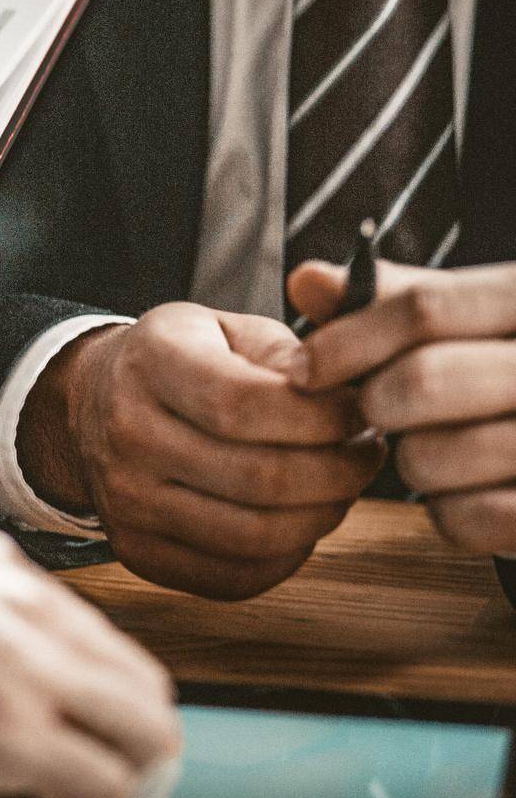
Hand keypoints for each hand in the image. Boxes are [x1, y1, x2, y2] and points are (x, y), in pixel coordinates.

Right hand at [0, 526, 179, 797]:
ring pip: (143, 732)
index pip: (96, 639)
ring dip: (120, 774)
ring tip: (74, 796)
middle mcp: (20, 605)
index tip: (82, 735)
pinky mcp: (9, 731)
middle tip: (97, 782)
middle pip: (137, 684)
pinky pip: (106, 784)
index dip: (97, 701)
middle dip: (128, 741)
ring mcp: (21, 666)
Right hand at [20, 304, 379, 599]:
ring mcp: (124, 500)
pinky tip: (298, 520)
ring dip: (321, 517)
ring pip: (252, 536)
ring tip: (340, 487)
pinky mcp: (136, 551)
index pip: (243, 405)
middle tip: (366, 455)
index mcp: (151, 362)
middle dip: (338, 473)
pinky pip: (233, 577)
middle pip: (258, 479)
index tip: (360, 414)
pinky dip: (286, 557)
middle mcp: (127, 434)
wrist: (94, 400)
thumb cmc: (180, 360)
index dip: (322, 418)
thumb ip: (290, 355)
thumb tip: (346, 400)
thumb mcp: (229, 329)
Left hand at [291, 259, 515, 551]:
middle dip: (377, 402)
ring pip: (430, 455)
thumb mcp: (469, 321)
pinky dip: (446, 509)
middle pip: (422, 380)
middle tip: (381, 410)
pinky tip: (468, 488)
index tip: (303, 368)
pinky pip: (463, 517)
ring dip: (411, 458)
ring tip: (438, 446)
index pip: (426, 307)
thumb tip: (307, 280)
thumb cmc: (504, 373)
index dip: (348, 338)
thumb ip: (392, 299)